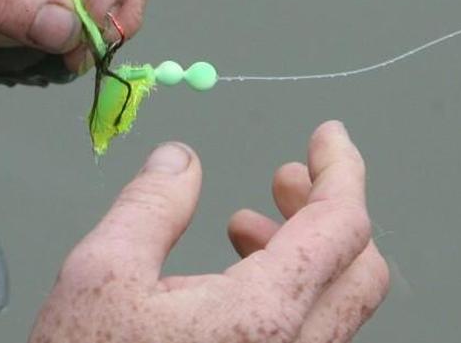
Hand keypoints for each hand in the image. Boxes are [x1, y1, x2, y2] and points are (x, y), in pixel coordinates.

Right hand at [30, 121, 388, 342]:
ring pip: (335, 305)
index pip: (341, 226)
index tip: (327, 137)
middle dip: (327, 208)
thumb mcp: (100, 272)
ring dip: (303, 250)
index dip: (340, 169)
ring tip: (244, 225)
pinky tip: (233, 278)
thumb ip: (150, 206)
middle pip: (360, 269)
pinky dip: (287, 289)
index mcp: (260, 316)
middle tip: (287, 176)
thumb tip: (178, 161)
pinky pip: (309, 334)